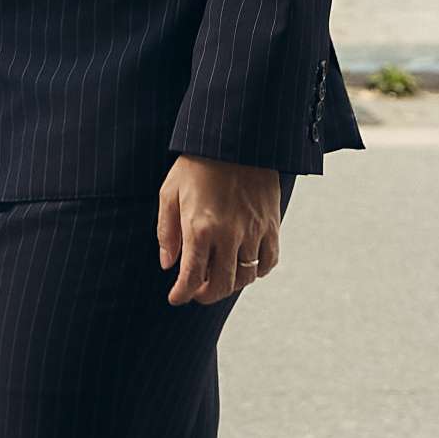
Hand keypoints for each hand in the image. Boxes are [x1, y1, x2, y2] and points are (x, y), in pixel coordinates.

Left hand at [157, 158, 283, 305]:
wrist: (235, 139)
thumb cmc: (196, 164)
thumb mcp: (169, 192)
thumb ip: (167, 231)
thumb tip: (168, 265)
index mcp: (200, 227)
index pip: (192, 277)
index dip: (182, 294)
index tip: (176, 298)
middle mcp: (229, 234)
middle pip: (222, 285)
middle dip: (206, 295)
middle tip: (196, 293)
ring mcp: (254, 230)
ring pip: (246, 276)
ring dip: (230, 285)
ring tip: (218, 278)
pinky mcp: (272, 224)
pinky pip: (269, 261)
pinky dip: (258, 271)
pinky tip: (244, 265)